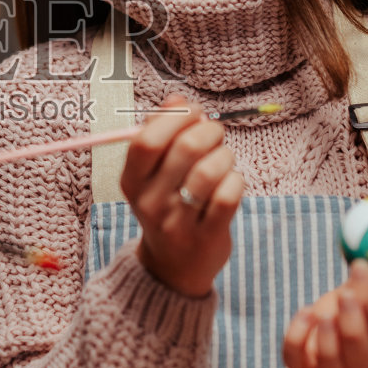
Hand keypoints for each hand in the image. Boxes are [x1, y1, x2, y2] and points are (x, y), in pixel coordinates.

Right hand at [122, 95, 244, 297]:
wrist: (173, 268)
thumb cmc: (166, 205)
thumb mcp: (151, 173)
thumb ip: (160, 131)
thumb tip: (177, 99)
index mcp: (131, 181)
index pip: (146, 140)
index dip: (175, 117)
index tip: (193, 112)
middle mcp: (149, 202)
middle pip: (186, 148)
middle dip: (210, 130)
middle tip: (216, 133)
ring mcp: (177, 221)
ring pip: (211, 170)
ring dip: (225, 155)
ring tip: (224, 159)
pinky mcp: (206, 236)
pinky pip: (228, 196)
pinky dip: (236, 180)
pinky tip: (230, 182)